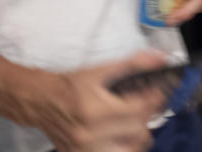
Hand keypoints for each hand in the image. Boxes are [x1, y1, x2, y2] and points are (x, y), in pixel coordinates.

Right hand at [24, 51, 168, 151]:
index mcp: (95, 111)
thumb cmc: (71, 86)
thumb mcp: (100, 71)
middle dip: (146, 117)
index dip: (155, 100)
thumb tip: (160, 58)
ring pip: (130, 151)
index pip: (140, 110)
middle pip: (138, 132)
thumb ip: (132, 64)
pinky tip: (120, 135)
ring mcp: (84, 151)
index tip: (158, 93)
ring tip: (133, 124)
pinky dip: (122, 147)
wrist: (41, 102)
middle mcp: (90, 135)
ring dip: (137, 137)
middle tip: (143, 107)